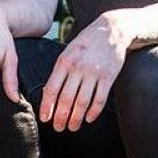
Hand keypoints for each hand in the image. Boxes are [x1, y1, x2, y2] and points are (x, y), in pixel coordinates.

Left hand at [39, 14, 129, 131]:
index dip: (47, 107)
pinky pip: (100, 99)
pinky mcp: (108, 76)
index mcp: (65, 61)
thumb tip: (48, 93)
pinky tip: (89, 118)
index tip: (46, 119)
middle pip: (66, 99)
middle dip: (61, 117)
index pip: (52, 89)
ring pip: (83, 102)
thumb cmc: (87, 42)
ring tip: (73, 126)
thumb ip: (59, 70)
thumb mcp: (68, 51)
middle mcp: (78, 67)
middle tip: (59, 127)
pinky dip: (94, 112)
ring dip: (76, 118)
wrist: (112, 30)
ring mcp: (94, 72)